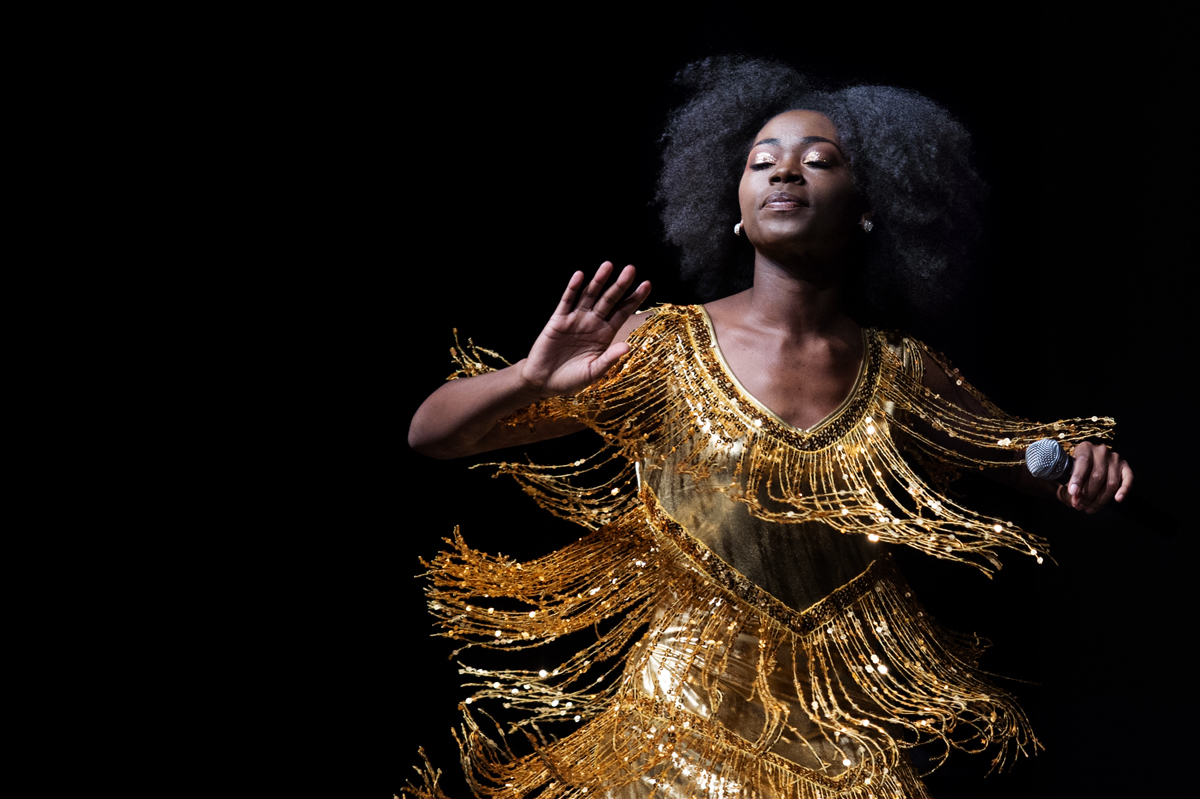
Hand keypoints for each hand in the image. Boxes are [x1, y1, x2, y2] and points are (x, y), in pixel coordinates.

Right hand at [519, 262, 650, 397]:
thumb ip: (609, 359)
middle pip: (609, 300)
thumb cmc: (571, 379)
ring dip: (598, 281)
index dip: (634, 299)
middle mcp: (592, 323)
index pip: (623, 312)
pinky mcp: (558, 319)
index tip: (647, 284)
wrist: (543, 382)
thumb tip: (628, 346)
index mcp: (605, 334)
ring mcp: (575, 319)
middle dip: (620, 285)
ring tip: (608, 266)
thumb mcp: (593, 372)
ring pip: (589, 295)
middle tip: (631, 269)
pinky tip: (580, 276)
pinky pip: (567, 301)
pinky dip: (573, 288)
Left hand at [1057, 442, 1132, 512]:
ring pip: (1111, 482)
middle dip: (1087, 495)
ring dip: (1100, 499)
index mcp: (1084, 448)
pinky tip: (1118, 499)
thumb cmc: (1073, 473)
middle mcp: (1101, 451)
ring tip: (1089, 508)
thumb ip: (1069, 488)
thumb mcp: (1066, 477)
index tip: (1073, 492)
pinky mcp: (1125, 467)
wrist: (1085, 469)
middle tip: (1079, 506)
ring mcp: (1115, 458)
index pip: (1082, 463)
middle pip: (1097, 476)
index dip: (1077, 479)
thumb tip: (1076, 499)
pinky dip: (1124, 490)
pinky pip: (1128, 479)